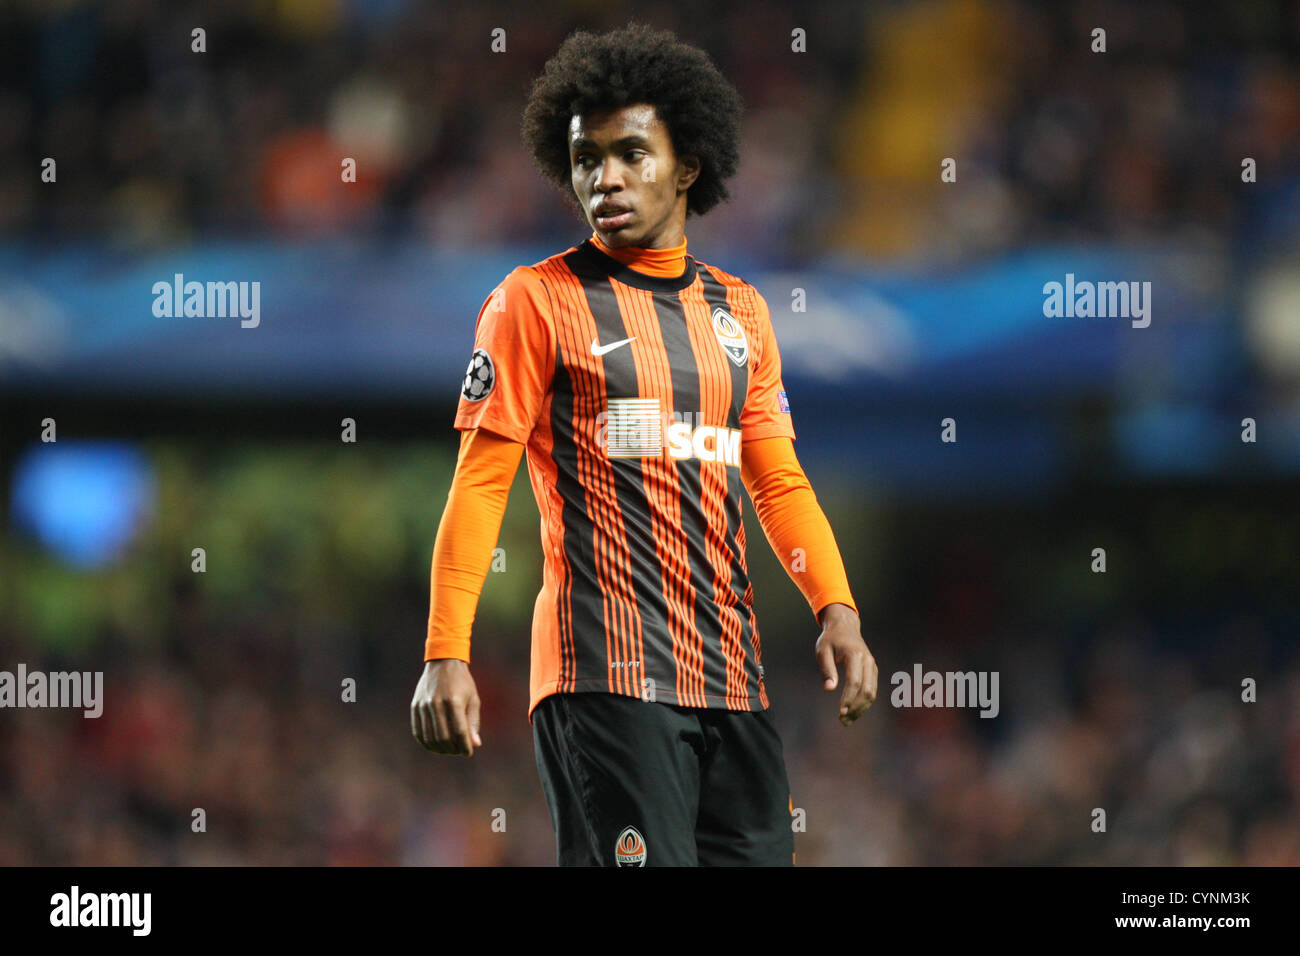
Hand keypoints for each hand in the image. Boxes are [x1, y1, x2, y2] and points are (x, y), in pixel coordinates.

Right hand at [411, 659, 482, 755]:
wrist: (443, 662)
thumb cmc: (462, 682)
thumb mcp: (473, 699)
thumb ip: (473, 722)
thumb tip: (475, 744)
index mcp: (454, 701)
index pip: (459, 732)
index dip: (465, 746)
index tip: (468, 753)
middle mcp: (437, 703)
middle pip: (443, 738)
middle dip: (452, 750)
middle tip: (459, 751)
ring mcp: (424, 705)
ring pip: (430, 737)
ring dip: (440, 749)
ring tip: (448, 749)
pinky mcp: (415, 706)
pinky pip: (418, 732)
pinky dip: (426, 743)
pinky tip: (435, 745)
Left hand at [814, 604, 877, 725]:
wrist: (845, 627)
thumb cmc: (831, 639)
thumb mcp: (823, 650)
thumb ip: (827, 669)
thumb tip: (829, 689)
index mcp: (855, 655)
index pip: (855, 682)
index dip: (848, 698)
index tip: (840, 712)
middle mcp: (868, 662)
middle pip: (867, 690)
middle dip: (856, 708)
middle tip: (842, 720)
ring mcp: (872, 667)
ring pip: (872, 693)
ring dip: (860, 709)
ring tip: (846, 721)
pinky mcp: (872, 672)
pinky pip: (871, 690)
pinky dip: (863, 703)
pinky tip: (852, 711)